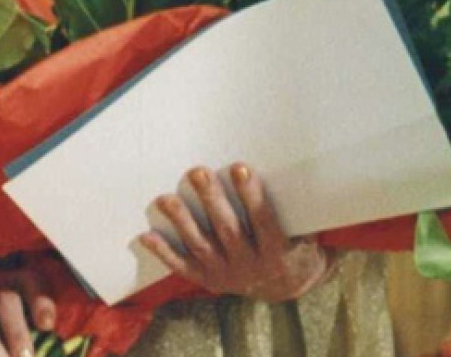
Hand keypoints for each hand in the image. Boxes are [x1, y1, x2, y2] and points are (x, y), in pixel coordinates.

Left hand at [138, 164, 332, 302]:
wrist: (287, 286)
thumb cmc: (295, 244)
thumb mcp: (303, 230)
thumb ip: (289, 207)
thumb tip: (280, 164)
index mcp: (277, 251)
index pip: (263, 220)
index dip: (251, 195)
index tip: (239, 168)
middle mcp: (251, 266)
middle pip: (228, 230)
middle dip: (211, 200)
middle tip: (198, 171)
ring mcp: (227, 275)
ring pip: (201, 247)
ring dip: (182, 222)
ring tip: (165, 199)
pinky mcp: (209, 280)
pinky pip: (184, 267)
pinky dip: (164, 253)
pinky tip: (147, 236)